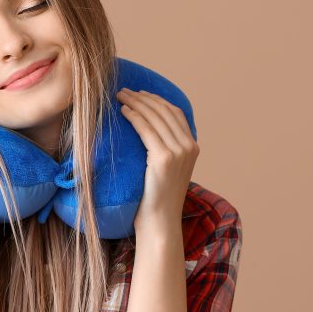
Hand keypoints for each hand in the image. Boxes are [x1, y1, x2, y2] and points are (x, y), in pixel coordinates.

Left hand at [116, 88, 199, 233]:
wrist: (159, 221)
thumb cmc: (156, 198)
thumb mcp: (167, 169)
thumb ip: (165, 149)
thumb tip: (149, 131)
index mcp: (193, 147)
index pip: (175, 113)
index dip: (157, 100)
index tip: (140, 93)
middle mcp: (190, 147)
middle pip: (165, 111)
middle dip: (143, 97)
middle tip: (124, 90)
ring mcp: (179, 152)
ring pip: (155, 117)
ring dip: (136, 102)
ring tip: (119, 96)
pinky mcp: (164, 158)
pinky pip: (146, 129)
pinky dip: (134, 116)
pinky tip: (123, 111)